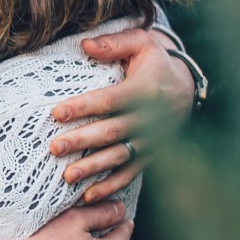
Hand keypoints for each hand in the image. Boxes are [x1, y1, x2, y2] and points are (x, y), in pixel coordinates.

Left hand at [50, 27, 194, 202]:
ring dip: (93, 168)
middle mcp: (148, 118)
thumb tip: (85, 45)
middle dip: (82, 141)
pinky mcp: (148, 155)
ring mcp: (149, 140)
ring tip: (67, 175)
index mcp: (144, 89)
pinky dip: (110, 186)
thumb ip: (114, 42)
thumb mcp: (141, 43)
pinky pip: (129, 174)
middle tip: (55, 147)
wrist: (185, 88)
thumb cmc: (155, 62)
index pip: (110, 100)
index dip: (84, 106)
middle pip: (111, 132)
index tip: (57, 112)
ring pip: (118, 156)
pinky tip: (88, 196)